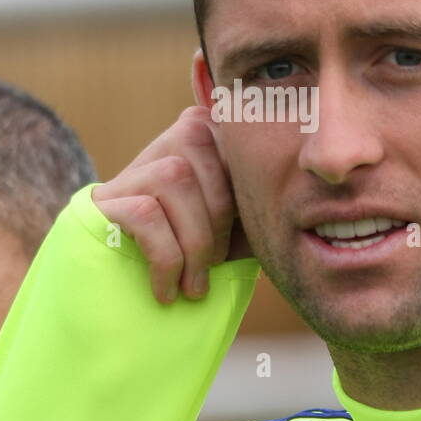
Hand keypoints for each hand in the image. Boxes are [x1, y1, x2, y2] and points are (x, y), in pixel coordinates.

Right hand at [92, 105, 250, 303]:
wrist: (126, 274)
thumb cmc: (196, 246)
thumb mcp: (239, 227)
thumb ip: (264, 208)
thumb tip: (312, 209)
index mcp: (225, 136)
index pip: (247, 163)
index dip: (246, 215)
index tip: (235, 252)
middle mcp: (183, 132)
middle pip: (214, 174)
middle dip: (218, 233)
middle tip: (209, 273)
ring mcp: (141, 162)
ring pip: (178, 181)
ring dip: (192, 245)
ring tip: (190, 284)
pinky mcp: (107, 196)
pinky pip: (146, 212)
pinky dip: (164, 258)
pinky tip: (165, 288)